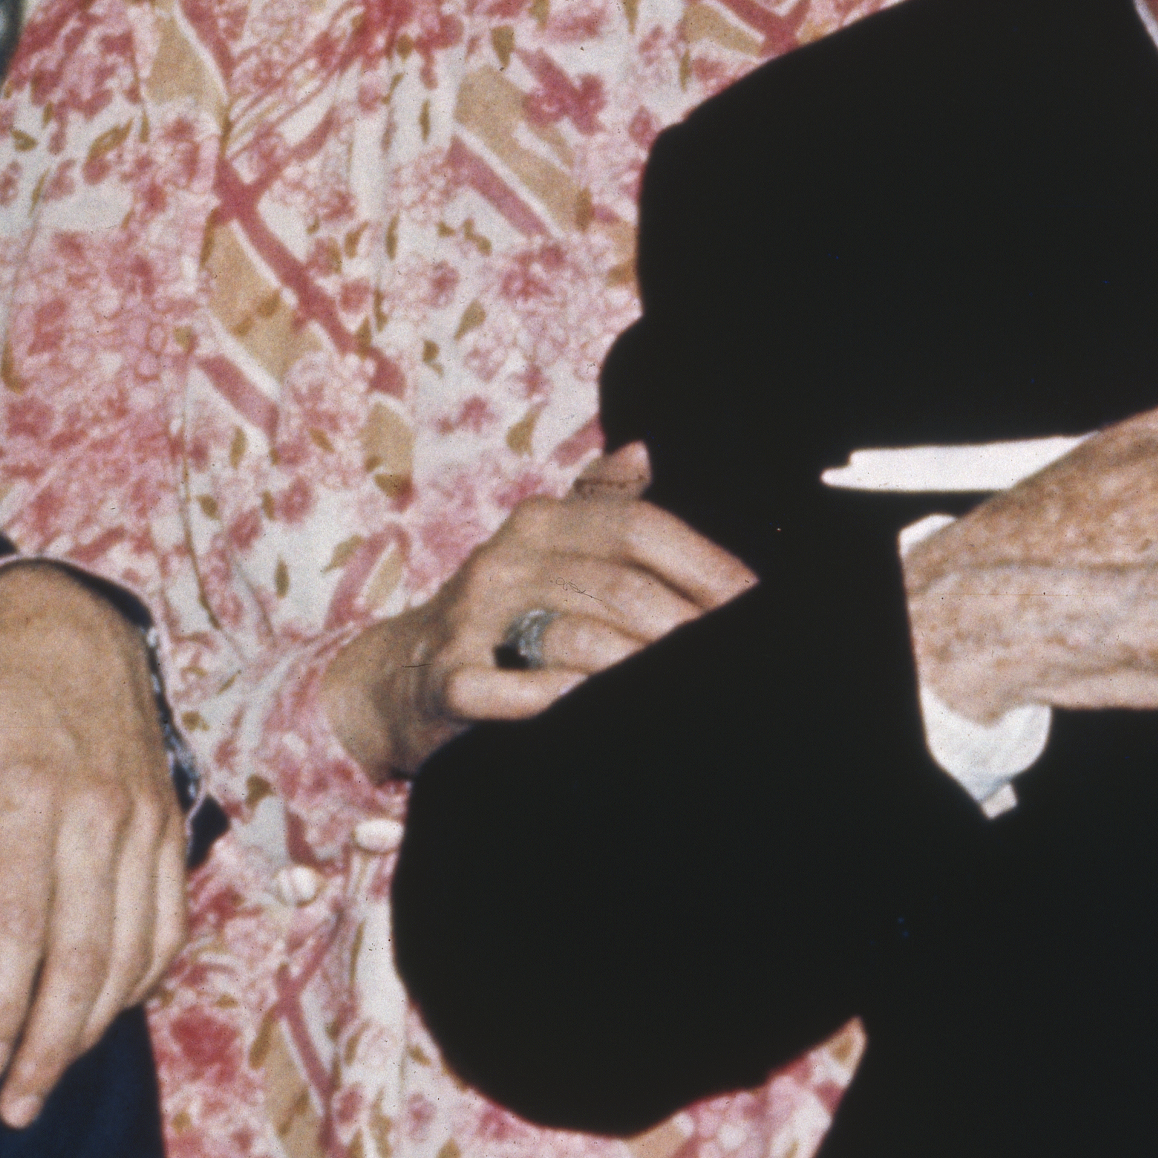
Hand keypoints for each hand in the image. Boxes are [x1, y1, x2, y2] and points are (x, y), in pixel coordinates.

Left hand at [0, 568, 190, 1124]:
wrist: (79, 622)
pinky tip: (109, 1008)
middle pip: (85, 955)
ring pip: (136, 948)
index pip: (21, 925)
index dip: (3, 1002)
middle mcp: (101, 818)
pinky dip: (144, 975)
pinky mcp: (171, 825)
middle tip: (20, 1104)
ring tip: (56, 1072)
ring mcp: (146, 825)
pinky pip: (169, 920)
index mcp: (33, 796)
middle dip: (54, 1041)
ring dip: (98, 1023)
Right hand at [324, 447, 755, 780]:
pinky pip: (510, 690)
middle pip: (623, 589)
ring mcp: (475, 620)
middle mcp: (508, 561)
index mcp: (542, 523)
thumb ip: (598, 503)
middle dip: (688, 629)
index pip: (641, 529)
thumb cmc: (500, 613)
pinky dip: (556, 699)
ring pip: (579, 638)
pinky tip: (592, 706)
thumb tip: (643, 451)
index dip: (708, 567)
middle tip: (730, 657)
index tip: (756, 603)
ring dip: (638, 666)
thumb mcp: (543, 548)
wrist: (400, 674)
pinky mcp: (451, 679)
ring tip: (680, 686)